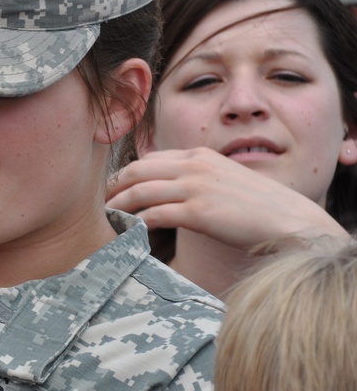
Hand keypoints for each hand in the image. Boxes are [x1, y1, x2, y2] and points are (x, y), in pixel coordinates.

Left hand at [107, 147, 349, 251]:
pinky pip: (154, 215)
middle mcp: (195, 166)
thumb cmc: (258, 208)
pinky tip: (129, 235)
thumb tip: (173, 194)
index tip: (113, 189)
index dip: (126, 174)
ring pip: (140, 192)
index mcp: (200, 156)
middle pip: (137, 171)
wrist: (290, 221)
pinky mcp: (198, 211)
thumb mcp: (225, 181)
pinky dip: (136, 224)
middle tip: (99, 204)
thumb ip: (198, 181)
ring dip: (118, 207)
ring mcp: (196, 187)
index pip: (150, 159)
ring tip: (105, 221)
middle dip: (113, 187)